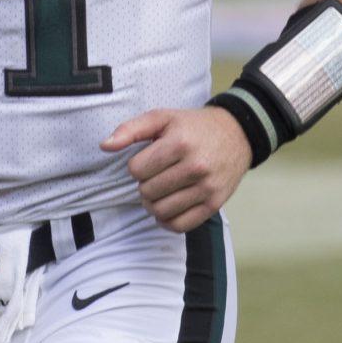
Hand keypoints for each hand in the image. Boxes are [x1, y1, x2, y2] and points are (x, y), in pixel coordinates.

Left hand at [100, 106, 251, 232]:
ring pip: (161, 211)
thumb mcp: (162, 117)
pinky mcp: (215, 204)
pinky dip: (167, 221)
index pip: (136, 170)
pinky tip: (167, 208)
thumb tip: (104, 146)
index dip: (137, 166)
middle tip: (154, 176)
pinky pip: (180, 225)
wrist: (237, 134)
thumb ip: (131, 129)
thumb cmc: (193, 126)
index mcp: (179, 142)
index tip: (148, 160)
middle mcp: (195, 166)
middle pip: (148, 192)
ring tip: (159, 192)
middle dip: (145, 185)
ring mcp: (207, 187)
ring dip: (153, 204)